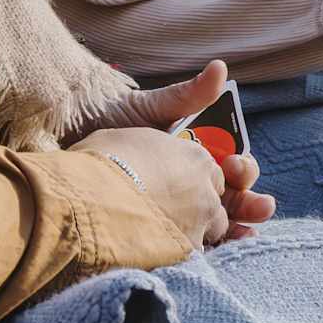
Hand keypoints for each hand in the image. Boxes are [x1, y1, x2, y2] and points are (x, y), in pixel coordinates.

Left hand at [66, 59, 275, 242]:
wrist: (63, 133)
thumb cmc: (111, 116)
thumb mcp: (153, 106)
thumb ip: (189, 95)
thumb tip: (219, 67)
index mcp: (194, 158)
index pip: (231, 168)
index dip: (241, 169)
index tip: (236, 165)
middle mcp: (187, 185)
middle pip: (228, 200)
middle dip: (250, 205)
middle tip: (260, 207)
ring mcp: (170, 210)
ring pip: (212, 226)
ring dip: (235, 232)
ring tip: (246, 235)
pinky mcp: (150, 231)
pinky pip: (181, 246)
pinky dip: (200, 252)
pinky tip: (211, 254)